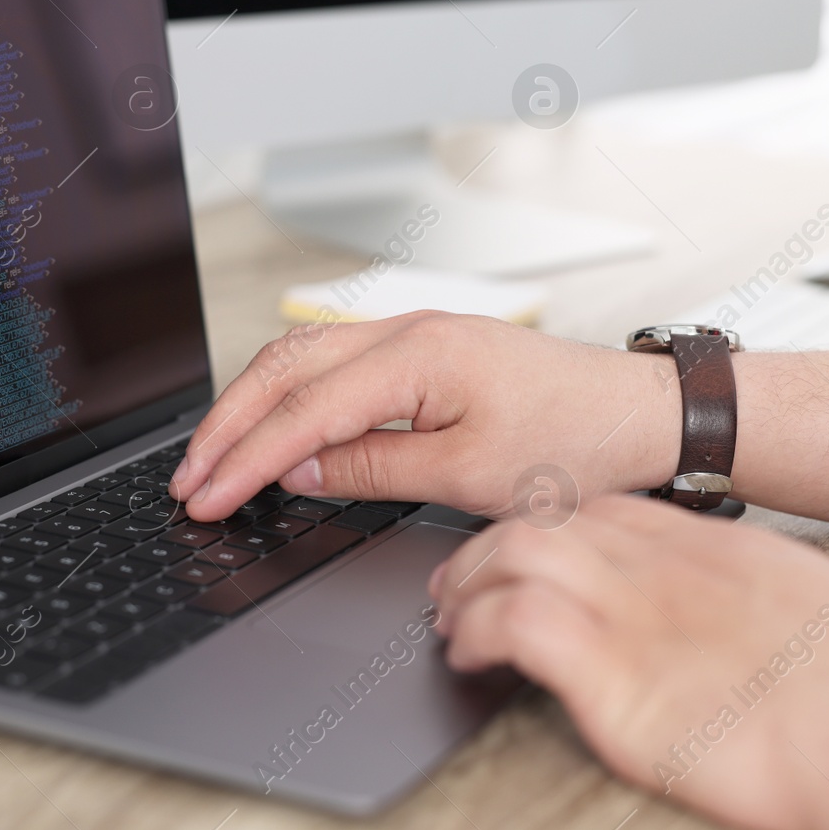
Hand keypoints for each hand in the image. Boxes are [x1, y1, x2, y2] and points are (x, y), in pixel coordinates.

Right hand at [168, 312, 680, 521]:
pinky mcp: (424, 350)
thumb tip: (297, 472)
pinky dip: (288, 393)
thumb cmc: (576, 442)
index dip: (245, 460)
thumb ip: (373, 470)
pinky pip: (333, 361)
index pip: (302, 412)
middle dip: (227, 425)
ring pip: (302, 357)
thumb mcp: (471, 476)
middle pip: (284, 368)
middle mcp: (407, 331)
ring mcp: (414, 333)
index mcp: (418, 357)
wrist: (641, 415)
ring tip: (213, 455)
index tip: (203, 498)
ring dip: (250, 404)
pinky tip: (274, 425)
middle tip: (187, 480)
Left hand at [431, 494, 828, 829]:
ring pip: (515, 553)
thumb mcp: (819, 623)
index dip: (554, 526)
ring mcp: (642, 614)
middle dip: (490, 545)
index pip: (608, 509)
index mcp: (722, 552)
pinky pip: (515, 622)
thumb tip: (730, 640)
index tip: (527, 550)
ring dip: (468, 583)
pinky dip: (478, 630)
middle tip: (462, 581)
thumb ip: (754, 614)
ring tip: (450, 618)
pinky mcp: (619, 677)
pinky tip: (468, 655)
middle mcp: (672, 569)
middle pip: (550, 520)